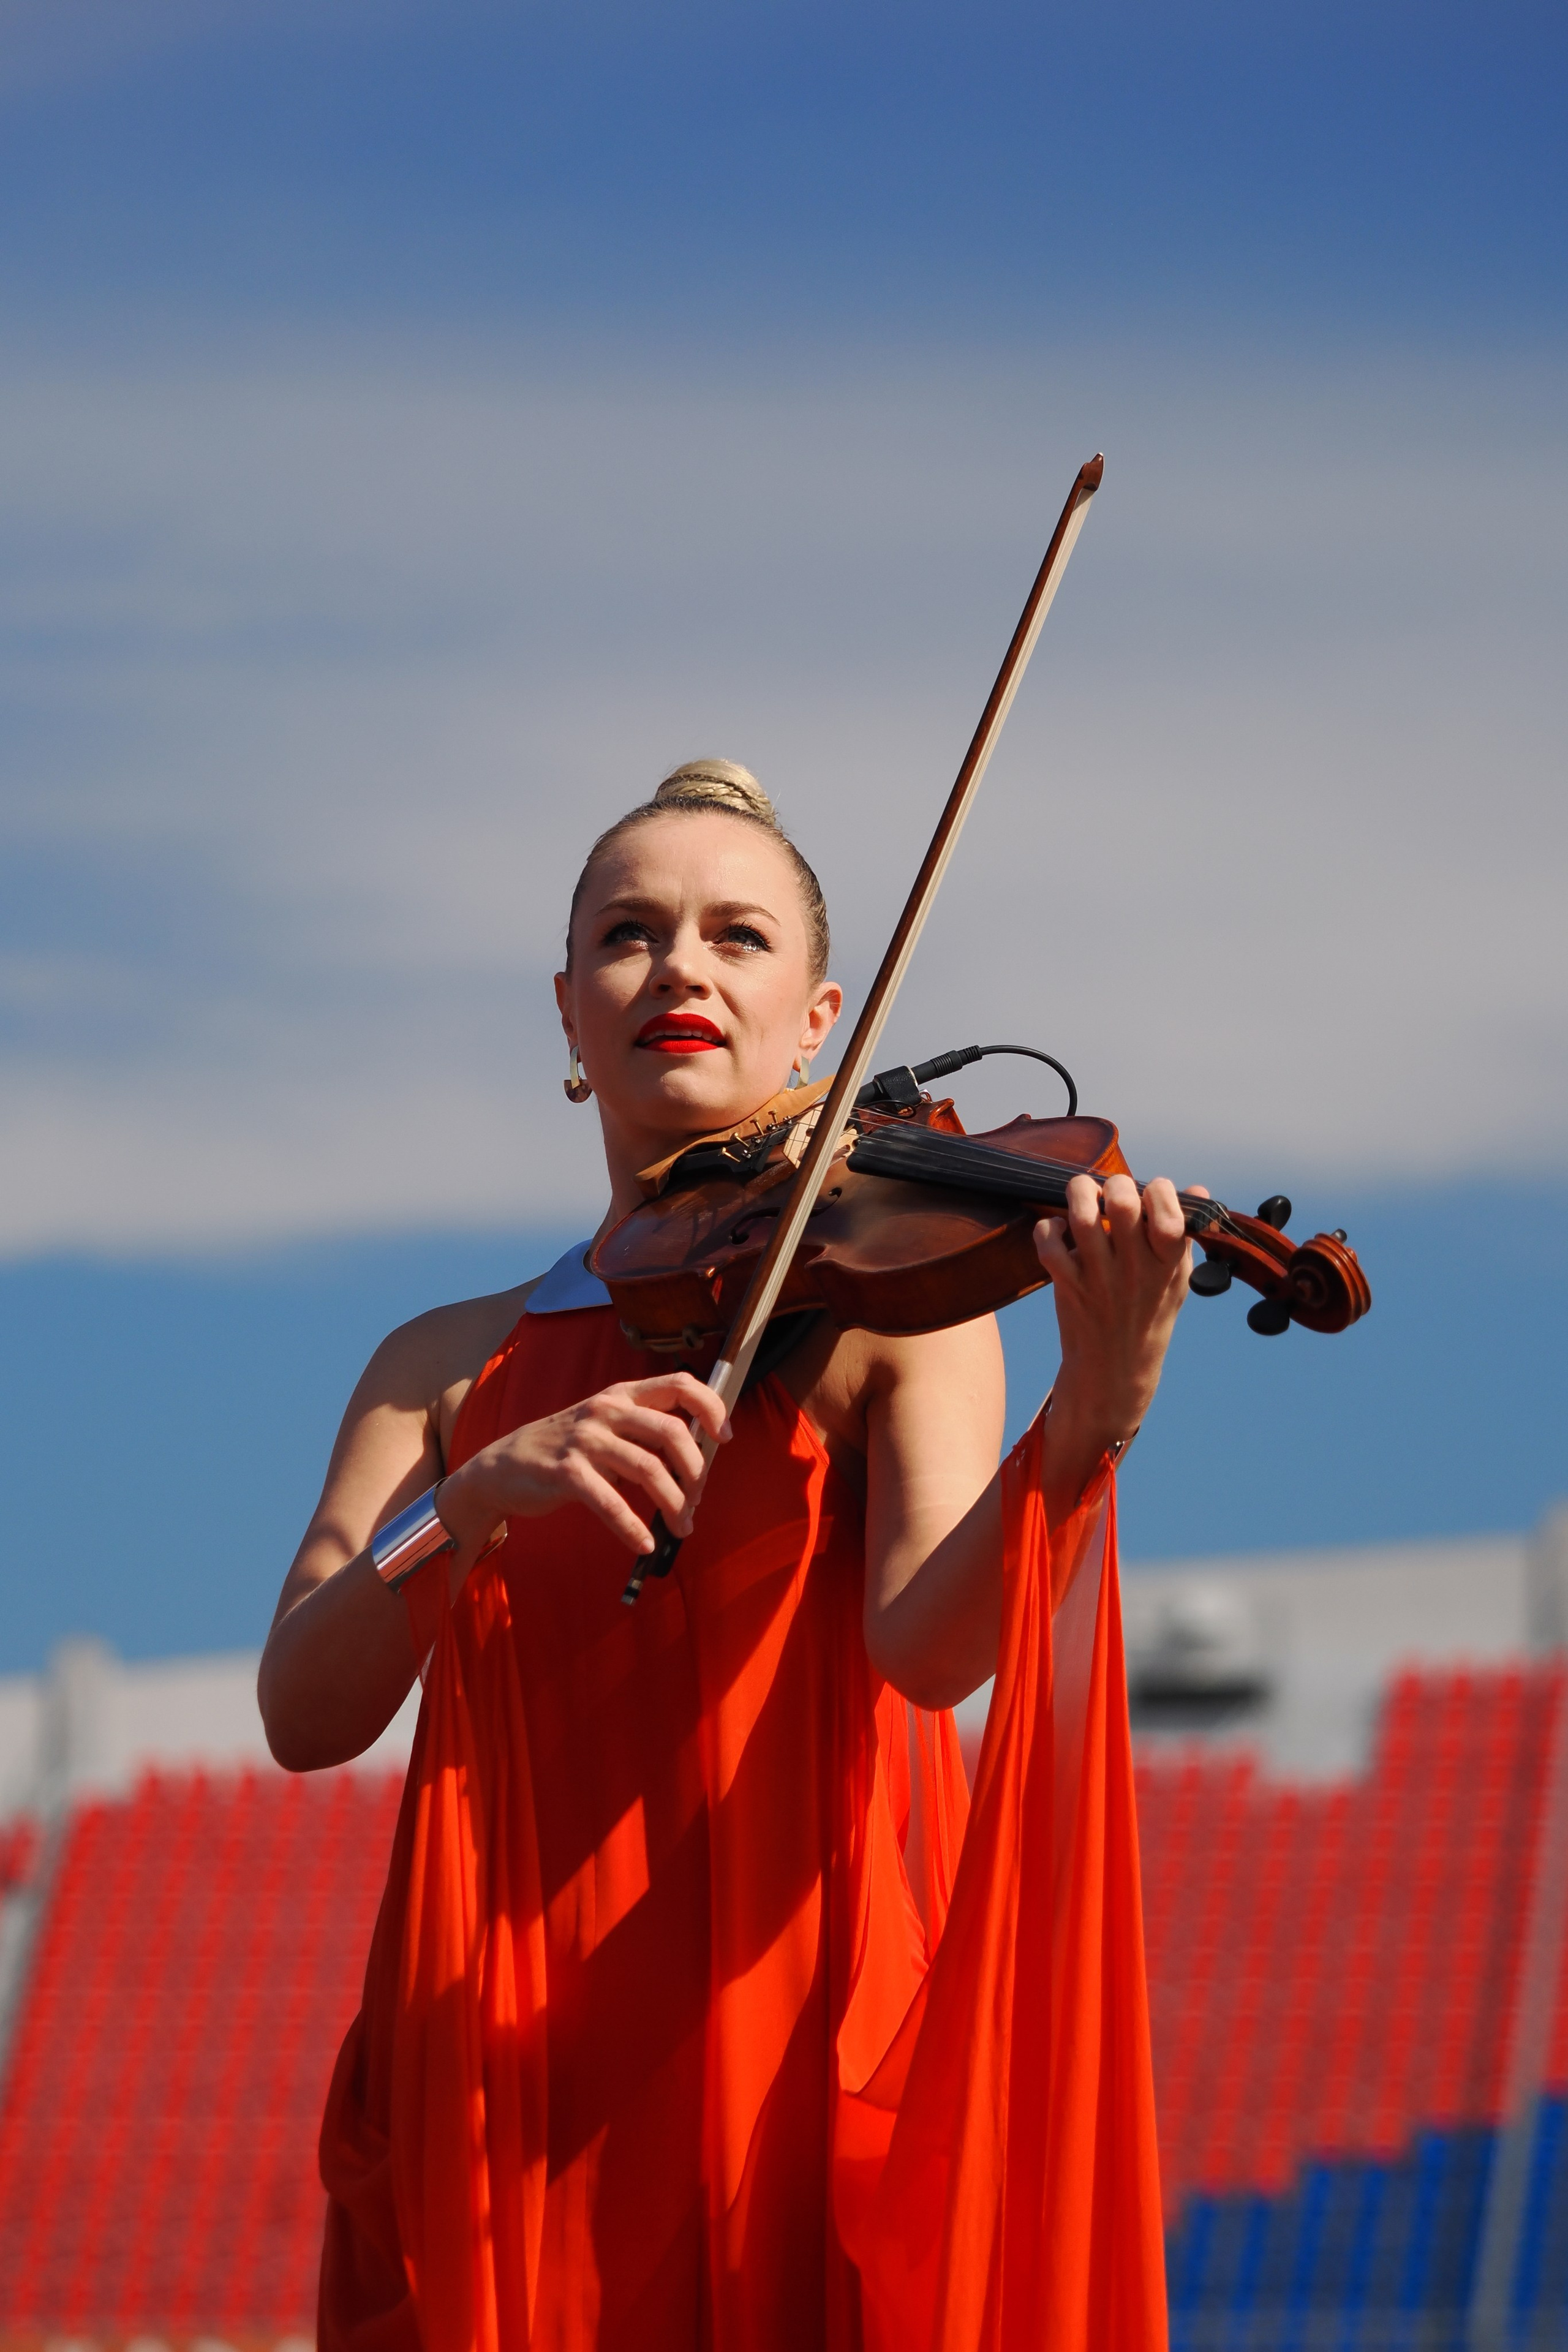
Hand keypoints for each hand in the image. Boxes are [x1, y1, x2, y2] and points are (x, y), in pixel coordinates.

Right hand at [438, 1371, 731, 1559]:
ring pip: (648, 1469)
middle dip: (696, 1472)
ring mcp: (585, 1440)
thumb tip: (697, 1460)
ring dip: (673, 1505)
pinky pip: (610, 1502)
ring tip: (681, 1527)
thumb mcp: (605, 1426)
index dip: (711, 1408)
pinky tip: (644, 1543)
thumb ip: (645, 1432)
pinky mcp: (566, 1472)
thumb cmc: (566, 1449)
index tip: (724, 1439)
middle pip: (672, 1432)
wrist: (503, 1466)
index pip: (680, 1384)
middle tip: (697, 1500)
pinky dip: (632, 1527)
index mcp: (621, 1395)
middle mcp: (605, 1410)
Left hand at [1032, 1174, 1200, 1504]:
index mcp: (1167, 1264)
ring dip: (1079, 1194)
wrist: (1114, 1371)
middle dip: (1115, 1184)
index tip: (1152, 1193)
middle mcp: (1134, 1269)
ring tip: (1083, 1196)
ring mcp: (1099, 1278)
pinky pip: (1049, 1245)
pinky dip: (1047, 1229)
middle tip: (1111, 1194)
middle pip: (1123, 1203)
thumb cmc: (1147, 1316)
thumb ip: (1183, 1235)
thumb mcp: (1176, 1280)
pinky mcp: (1068, 1286)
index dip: (1160, 1191)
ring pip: (1083, 1217)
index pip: (1171, 1216)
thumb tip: (1198, 1190)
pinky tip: (1059, 1231)